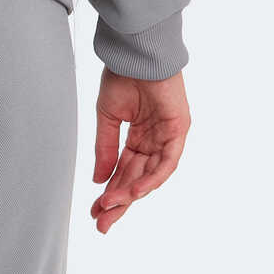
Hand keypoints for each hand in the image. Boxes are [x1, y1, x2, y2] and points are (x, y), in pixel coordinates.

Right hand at [90, 66, 190, 233]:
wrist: (136, 51)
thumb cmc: (123, 74)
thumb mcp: (107, 115)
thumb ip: (105, 148)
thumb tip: (98, 180)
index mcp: (137, 135)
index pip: (123, 170)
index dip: (110, 190)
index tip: (95, 209)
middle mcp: (154, 140)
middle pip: (136, 178)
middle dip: (119, 201)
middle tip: (102, 222)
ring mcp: (167, 138)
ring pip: (151, 175)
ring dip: (131, 193)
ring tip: (112, 207)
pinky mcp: (178, 132)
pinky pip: (166, 163)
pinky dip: (151, 178)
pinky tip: (134, 191)